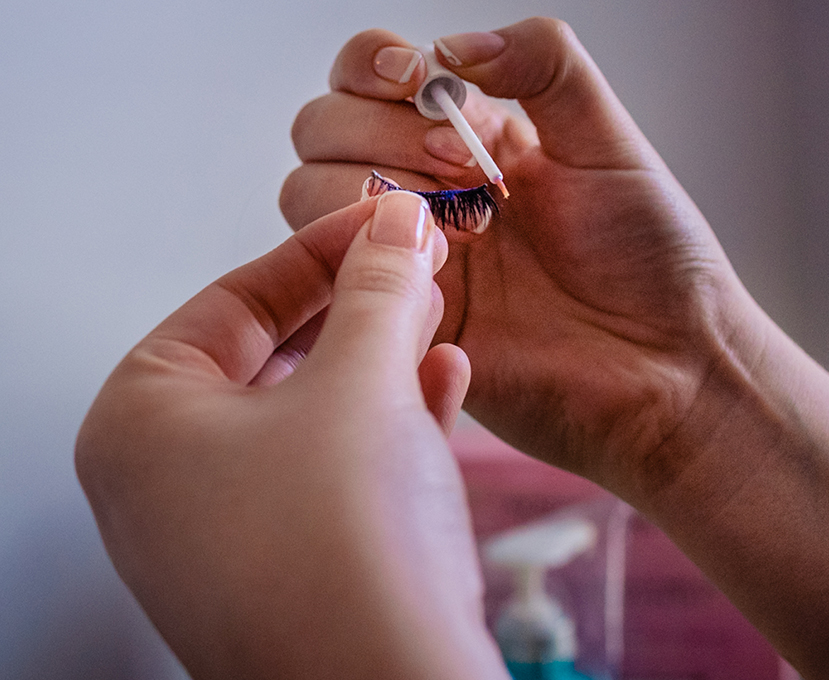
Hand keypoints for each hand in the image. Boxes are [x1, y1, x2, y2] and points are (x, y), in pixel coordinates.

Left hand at [76, 192, 505, 678]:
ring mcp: (231, 530)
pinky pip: (337, 468)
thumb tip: (395, 227)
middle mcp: (170, 481)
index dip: (324, 246)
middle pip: (274, 351)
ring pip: (314, 410)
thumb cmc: (342, 560)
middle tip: (418, 263)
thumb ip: (380, 291)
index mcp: (142, 425)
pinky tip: (445, 387)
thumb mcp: (363, 386)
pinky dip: (390, 423)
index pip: (234, 296)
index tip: (385, 217)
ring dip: (383, 359)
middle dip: (360, 305)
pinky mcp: (294, 565)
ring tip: (437, 317)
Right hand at [281, 18, 756, 500]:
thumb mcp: (608, 137)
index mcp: (471, 139)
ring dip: (371, 192)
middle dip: (381, 132)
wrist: (670, 363)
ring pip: (310, 198)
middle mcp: (428, 192)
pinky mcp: (401, 323)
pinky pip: (332, 283)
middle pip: (324, 129)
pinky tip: (443, 272)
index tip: (419, 82)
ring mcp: (408, 258)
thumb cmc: (653, 257)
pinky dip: (362, 260)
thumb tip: (454, 44)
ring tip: (464, 227)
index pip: (371, 76)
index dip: (375, 66)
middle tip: (463, 164)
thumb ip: (543, 63)